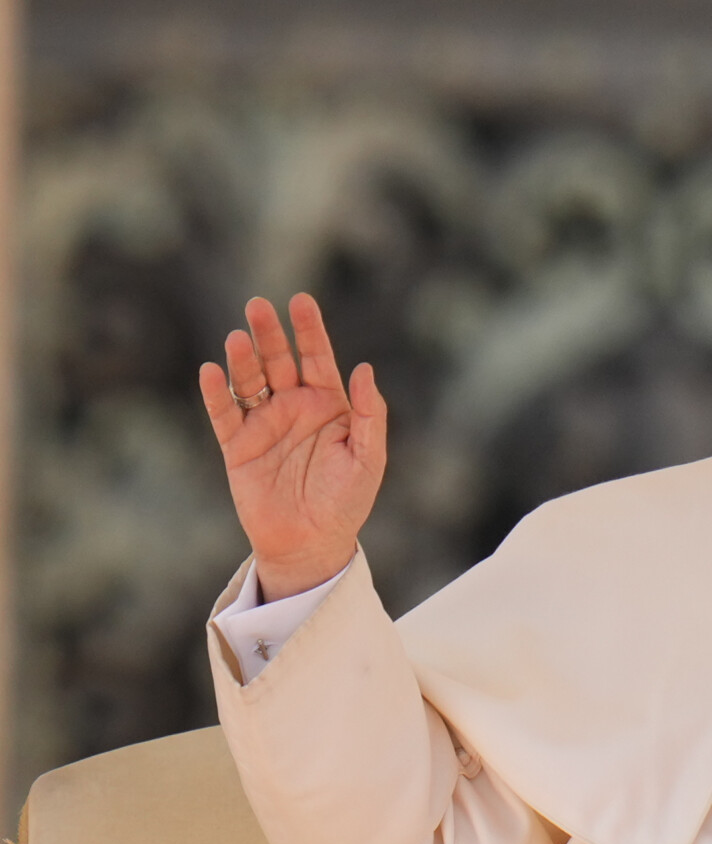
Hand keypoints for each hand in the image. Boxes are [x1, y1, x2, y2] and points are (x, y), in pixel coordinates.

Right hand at [196, 294, 386, 599]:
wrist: (312, 541)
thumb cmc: (347, 501)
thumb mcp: (368, 457)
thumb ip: (369, 414)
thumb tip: (364, 369)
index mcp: (329, 405)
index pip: (317, 358)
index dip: (310, 330)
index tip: (301, 301)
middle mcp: (294, 407)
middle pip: (279, 360)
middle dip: (270, 333)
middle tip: (258, 305)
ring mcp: (264, 424)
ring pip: (250, 381)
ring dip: (242, 359)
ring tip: (238, 338)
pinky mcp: (238, 446)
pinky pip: (224, 414)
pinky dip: (217, 393)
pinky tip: (211, 372)